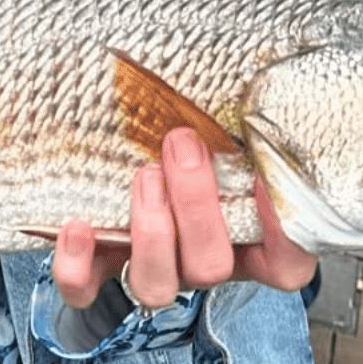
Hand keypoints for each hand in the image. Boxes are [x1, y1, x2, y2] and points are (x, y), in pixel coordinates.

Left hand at [49, 127, 316, 308]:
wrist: (117, 161)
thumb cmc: (185, 144)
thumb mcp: (222, 134)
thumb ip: (241, 125)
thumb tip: (251, 74)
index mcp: (244, 241)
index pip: (285, 267)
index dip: (283, 236)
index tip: (265, 178)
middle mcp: (199, 262)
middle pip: (211, 267)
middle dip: (196, 204)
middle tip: (182, 144)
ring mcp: (151, 271)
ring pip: (156, 285)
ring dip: (150, 230)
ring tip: (144, 174)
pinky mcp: (98, 272)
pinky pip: (84, 290)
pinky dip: (76, 263)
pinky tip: (78, 225)